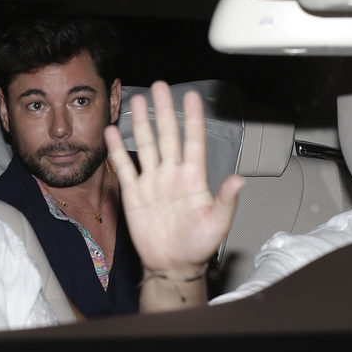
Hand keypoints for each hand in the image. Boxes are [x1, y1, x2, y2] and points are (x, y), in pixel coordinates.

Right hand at [105, 81, 242, 310]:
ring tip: (138, 100)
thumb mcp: (217, 223)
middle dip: (164, 110)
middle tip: (160, 86)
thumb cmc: (198, 246)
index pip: (194, 141)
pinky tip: (112, 132)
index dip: (193, 118)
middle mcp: (172, 174)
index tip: (192, 96)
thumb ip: (226, 200)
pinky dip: (117, 150)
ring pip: (147, 145)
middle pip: (167, 135)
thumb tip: (239, 179)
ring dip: (142, 123)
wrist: (172, 265)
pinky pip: (125, 168)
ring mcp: (152, 182)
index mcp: (194, 178)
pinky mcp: (135, 194)